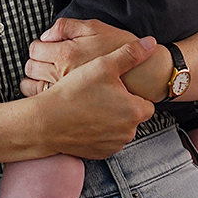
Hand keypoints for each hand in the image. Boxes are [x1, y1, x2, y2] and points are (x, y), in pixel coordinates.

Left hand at [21, 16, 138, 95]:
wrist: (144, 76)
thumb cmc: (120, 49)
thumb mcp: (96, 27)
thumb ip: (68, 26)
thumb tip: (46, 34)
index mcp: (67, 54)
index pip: (35, 49)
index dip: (37, 47)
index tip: (42, 49)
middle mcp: (62, 75)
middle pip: (31, 68)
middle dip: (34, 63)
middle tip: (42, 62)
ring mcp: (67, 95)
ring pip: (34, 88)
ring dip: (33, 82)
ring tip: (43, 78)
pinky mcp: (73, 108)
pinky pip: (48, 104)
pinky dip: (44, 98)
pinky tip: (54, 94)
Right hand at [31, 38, 156, 158]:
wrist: (47, 121)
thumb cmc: (74, 93)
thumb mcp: (103, 66)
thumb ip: (130, 54)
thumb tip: (150, 44)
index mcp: (134, 111)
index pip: (147, 102)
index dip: (132, 93)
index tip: (117, 87)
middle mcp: (128, 132)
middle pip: (133, 116)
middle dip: (121, 106)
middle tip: (101, 94)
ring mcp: (113, 145)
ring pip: (120, 128)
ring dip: (111, 119)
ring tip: (91, 105)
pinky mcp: (100, 153)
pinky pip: (106, 140)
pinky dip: (99, 131)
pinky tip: (85, 119)